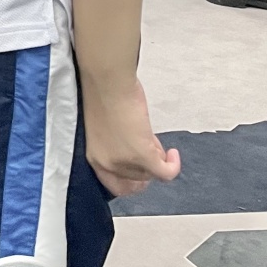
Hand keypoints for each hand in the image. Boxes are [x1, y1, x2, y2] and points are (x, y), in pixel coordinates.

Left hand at [81, 75, 179, 196]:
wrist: (106, 81)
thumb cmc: (102, 93)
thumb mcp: (104, 128)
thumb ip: (116, 144)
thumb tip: (137, 151)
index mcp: (93, 156)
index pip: (114, 185)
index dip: (131, 180)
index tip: (141, 172)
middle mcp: (106, 163)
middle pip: (136, 179)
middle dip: (146, 166)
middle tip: (151, 152)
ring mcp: (124, 162)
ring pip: (151, 174)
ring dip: (157, 159)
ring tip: (152, 139)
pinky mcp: (142, 155)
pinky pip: (166, 172)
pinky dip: (173, 166)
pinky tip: (173, 154)